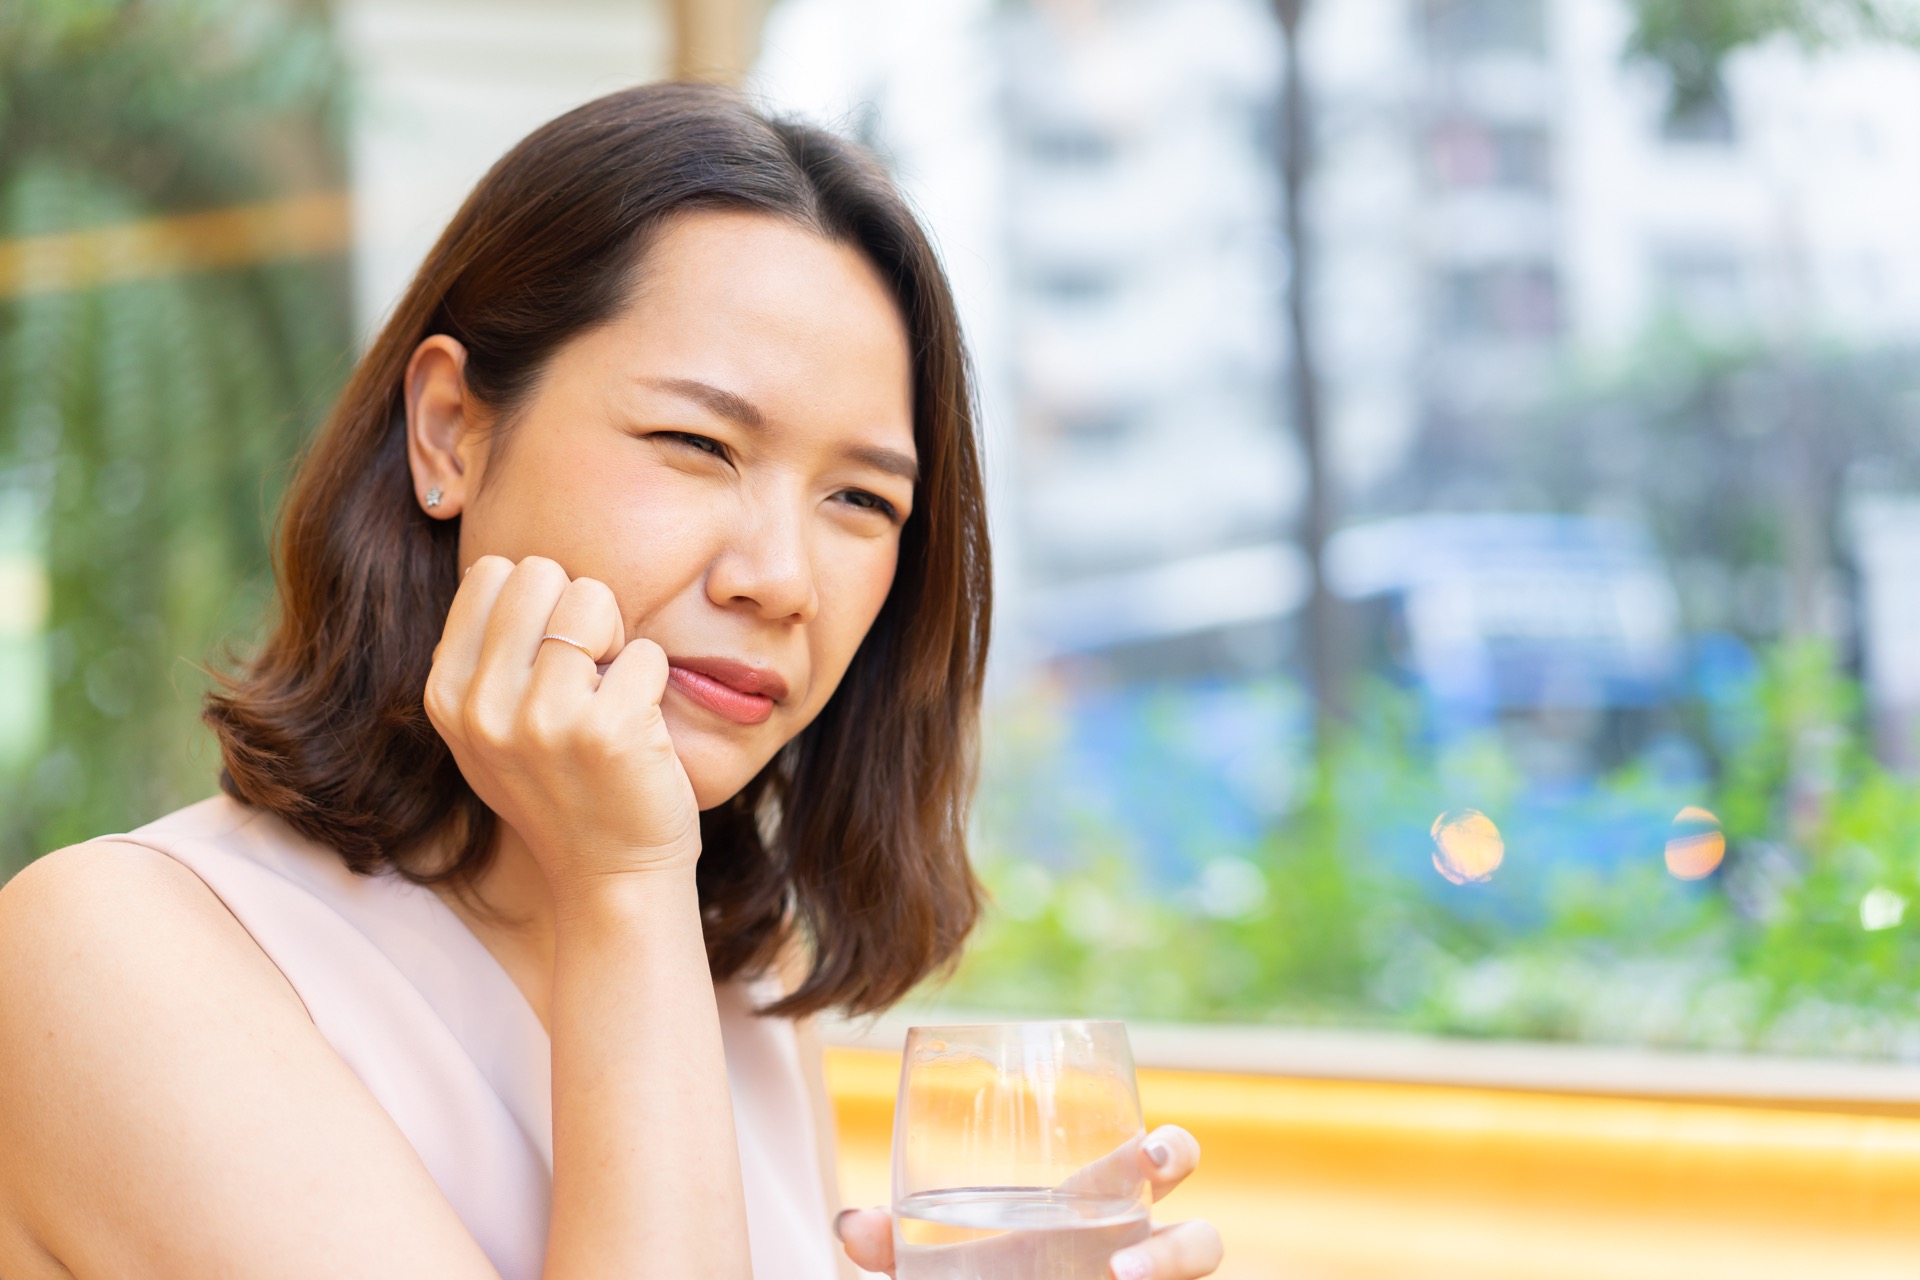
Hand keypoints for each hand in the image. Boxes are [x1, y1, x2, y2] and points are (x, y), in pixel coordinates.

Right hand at [424, 555, 700, 893]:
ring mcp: (543, 721)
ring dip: (618, 641)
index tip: (553, 658)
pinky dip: (656, 679)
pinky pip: (646, 650)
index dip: (539, 601)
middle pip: (540, 572)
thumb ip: (485, 657)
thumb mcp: (491, 731)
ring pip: (593, 597)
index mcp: (446, 696)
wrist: (613, 879)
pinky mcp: (608, 732)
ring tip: (613, 698)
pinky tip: (642, 728)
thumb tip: (500, 568)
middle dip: (579, 610)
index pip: (491, 572)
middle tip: (591, 674)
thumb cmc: (564, 790)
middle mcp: (483, 708)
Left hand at [834, 1125, 1222, 1279]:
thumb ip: (894, 1241)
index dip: (1172, 1151)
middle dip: (1187, 1238)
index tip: (1150, 1151)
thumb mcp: (937, 1260)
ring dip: (1166, 1274)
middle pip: (1203, 1237)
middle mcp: (1136, 1252)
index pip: (1162, 1162)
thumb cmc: (984, 1277)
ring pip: (1193, 1277)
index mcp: (1101, 1205)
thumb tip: (850, 1223)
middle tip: (1132, 1257)